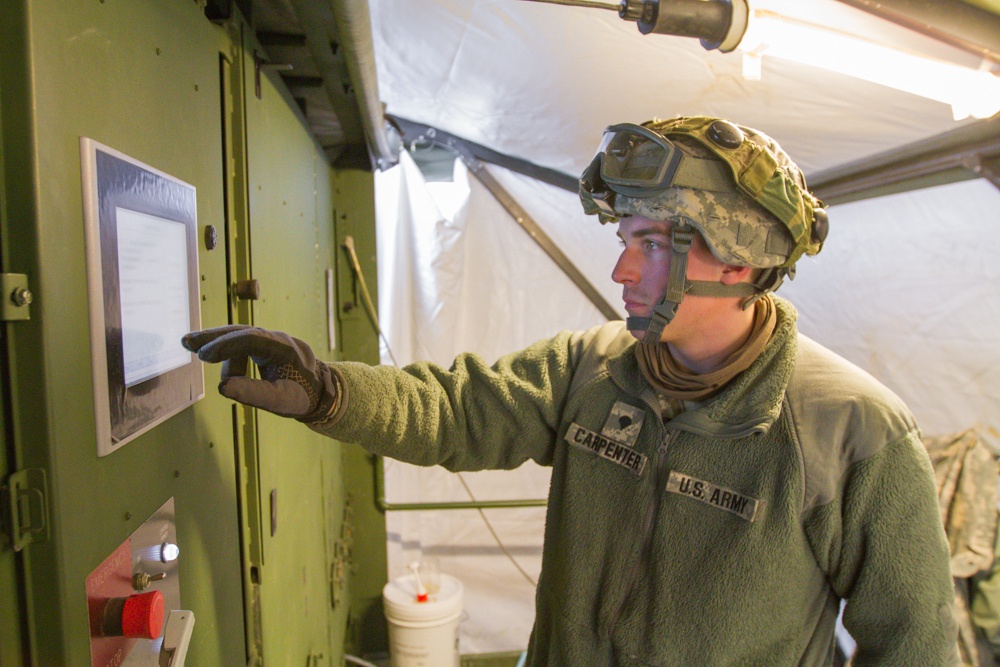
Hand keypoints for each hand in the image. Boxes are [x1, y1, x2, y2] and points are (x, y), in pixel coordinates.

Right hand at [182, 325, 335, 420]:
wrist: (320, 391)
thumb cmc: (301, 396)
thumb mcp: (280, 401)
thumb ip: (253, 394)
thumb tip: (222, 387)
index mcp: (284, 349)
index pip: (251, 339)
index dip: (226, 345)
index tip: (203, 356)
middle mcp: (277, 339)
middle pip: (242, 331)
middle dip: (213, 336)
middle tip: (186, 342)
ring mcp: (272, 340)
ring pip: (240, 336)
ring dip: (218, 344)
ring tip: (196, 352)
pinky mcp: (266, 346)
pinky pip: (242, 344)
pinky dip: (228, 351)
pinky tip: (218, 362)